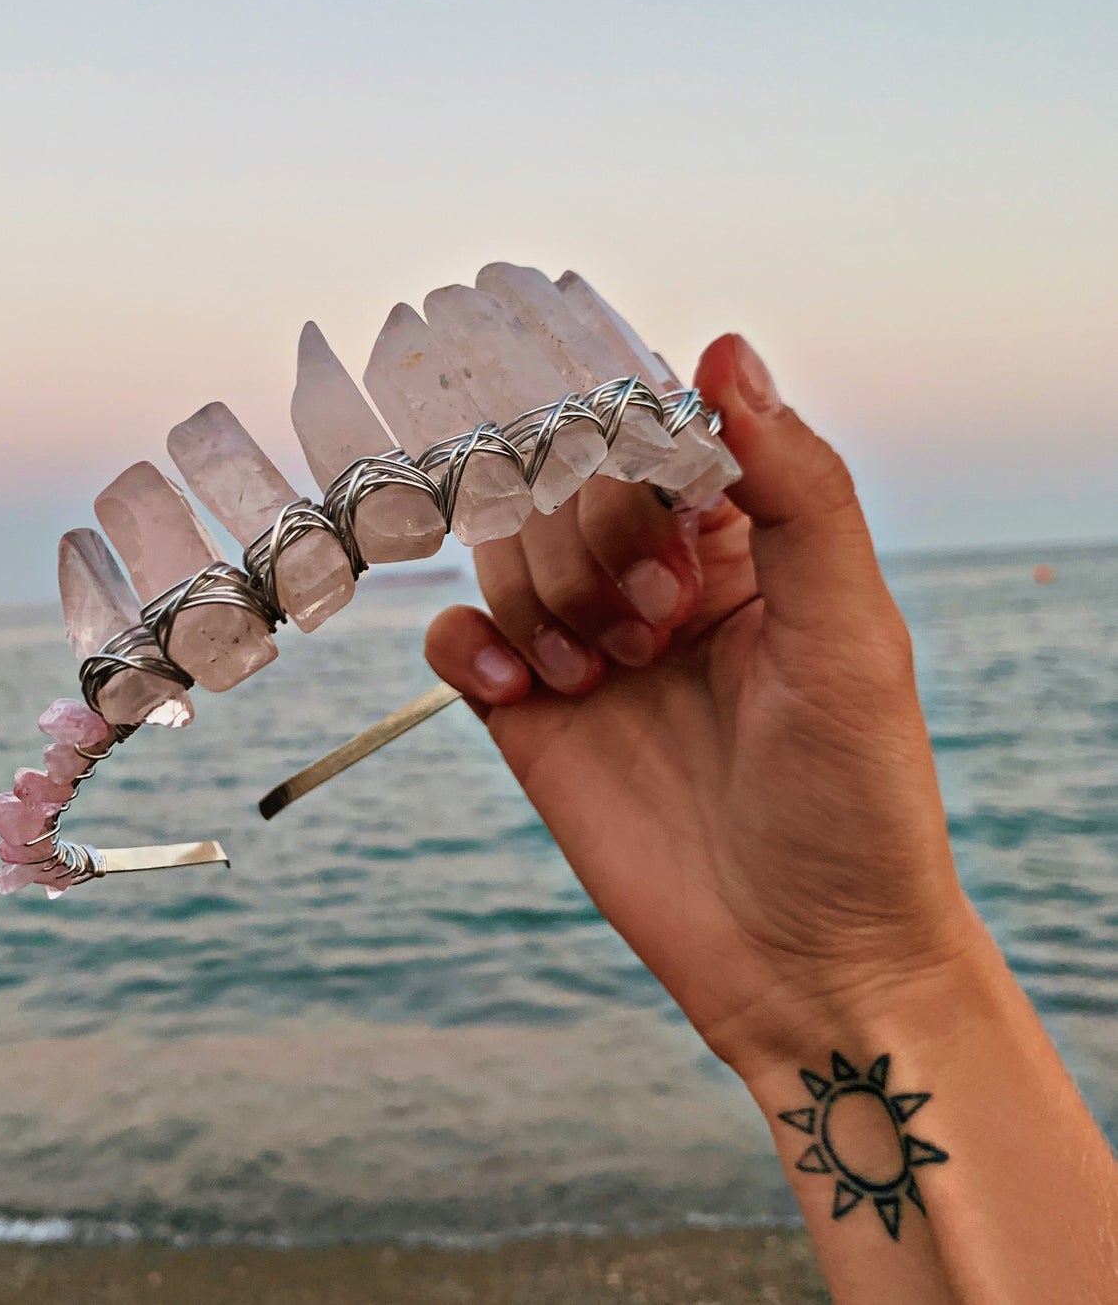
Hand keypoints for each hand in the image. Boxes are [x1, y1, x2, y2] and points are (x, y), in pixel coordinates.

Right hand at [424, 334, 984, 1078]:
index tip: (618, 461)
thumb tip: (730, 351)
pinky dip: (468, 646)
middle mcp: (654, 577)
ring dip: (540, 596)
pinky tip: (518, 692)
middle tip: (652, 625)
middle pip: (562, 485)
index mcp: (741, 541)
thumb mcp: (849, 632)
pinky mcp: (526, 712)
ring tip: (599, 676)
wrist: (801, 958)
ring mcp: (583, 641)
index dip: (625, 435)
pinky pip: (456, 635)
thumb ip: (796, 489)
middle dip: (591, 539)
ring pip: (503, 549)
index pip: (651, 433)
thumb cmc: (855, 799)